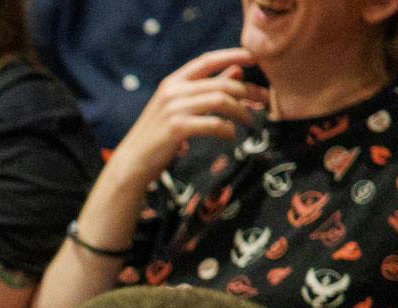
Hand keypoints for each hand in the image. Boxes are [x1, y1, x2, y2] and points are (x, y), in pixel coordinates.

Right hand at [108, 48, 265, 186]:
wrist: (132, 163)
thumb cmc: (158, 136)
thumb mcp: (179, 108)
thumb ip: (206, 89)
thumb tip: (237, 71)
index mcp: (172, 82)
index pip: (207, 60)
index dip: (232, 55)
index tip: (255, 58)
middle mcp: (172, 91)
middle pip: (220, 83)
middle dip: (248, 90)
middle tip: (265, 100)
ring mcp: (173, 109)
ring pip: (220, 100)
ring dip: (241, 110)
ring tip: (250, 122)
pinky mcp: (177, 128)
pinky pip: (213, 123)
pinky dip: (227, 130)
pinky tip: (230, 136)